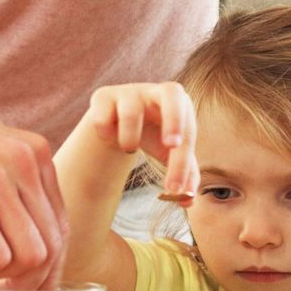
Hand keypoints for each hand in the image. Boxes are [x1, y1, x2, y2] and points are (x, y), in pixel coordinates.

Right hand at [0, 100, 67, 288]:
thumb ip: (16, 191)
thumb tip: (35, 251)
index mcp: (35, 153)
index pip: (62, 226)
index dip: (48, 266)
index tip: (26, 284)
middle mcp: (23, 163)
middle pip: (52, 246)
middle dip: (27, 279)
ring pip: (30, 257)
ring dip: (2, 275)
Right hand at [85, 82, 198, 197]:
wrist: (117, 119)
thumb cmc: (153, 135)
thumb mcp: (169, 155)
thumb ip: (183, 175)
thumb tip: (187, 199)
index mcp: (180, 104)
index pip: (187, 131)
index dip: (182, 161)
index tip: (174, 187)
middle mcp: (156, 92)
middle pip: (172, 92)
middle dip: (174, 120)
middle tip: (171, 146)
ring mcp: (129, 91)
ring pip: (131, 113)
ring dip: (129, 139)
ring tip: (128, 148)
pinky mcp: (103, 96)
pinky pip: (103, 118)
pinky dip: (105, 134)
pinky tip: (109, 136)